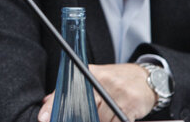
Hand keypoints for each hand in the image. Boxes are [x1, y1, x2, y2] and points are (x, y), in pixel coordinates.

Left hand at [37, 64, 154, 121]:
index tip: (44, 118)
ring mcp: (118, 93)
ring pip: (100, 119)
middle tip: (83, 117)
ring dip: (100, 120)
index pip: (67, 90)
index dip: (53, 106)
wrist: (145, 79)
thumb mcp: (92, 77)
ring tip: (105, 114)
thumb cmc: (114, 80)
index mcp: (90, 73)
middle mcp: (103, 81)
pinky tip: (114, 117)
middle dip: (80, 118)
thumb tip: (46, 102)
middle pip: (83, 109)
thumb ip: (70, 89)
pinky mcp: (131, 105)